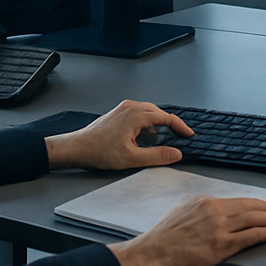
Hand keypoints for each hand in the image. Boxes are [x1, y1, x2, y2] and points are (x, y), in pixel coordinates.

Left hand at [45, 100, 192, 171]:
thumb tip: (177, 154)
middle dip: (170, 125)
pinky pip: (139, 114)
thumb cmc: (100, 152)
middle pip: (159, 113)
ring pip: (149, 113)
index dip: (180, 127)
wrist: (76, 147)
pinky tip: (145, 137)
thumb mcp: (131, 158)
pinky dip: (147, 124)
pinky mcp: (118, 113)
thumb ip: (157, 156)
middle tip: (179, 137)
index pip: (167, 118)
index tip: (189, 135)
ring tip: (163, 139)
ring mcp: (124, 108)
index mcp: (137, 115)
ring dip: (158, 124)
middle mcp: (132, 107)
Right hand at [111, 195, 265, 265]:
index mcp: (203, 201)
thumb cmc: (160, 240)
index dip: (256, 205)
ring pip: (256, 219)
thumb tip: (212, 214)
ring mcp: (218, 227)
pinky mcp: (221, 245)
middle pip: (251, 207)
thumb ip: (198, 211)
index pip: (238, 200)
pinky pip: (252, 236)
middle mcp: (214, 210)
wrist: (149, 256)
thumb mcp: (179, 214)